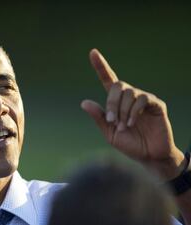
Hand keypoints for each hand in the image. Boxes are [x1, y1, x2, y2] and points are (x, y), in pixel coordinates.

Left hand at [81, 48, 184, 179]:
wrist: (149, 157)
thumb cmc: (130, 145)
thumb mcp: (109, 133)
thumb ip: (99, 118)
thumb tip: (83, 102)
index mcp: (117, 103)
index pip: (108, 80)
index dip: (100, 66)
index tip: (93, 52)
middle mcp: (130, 97)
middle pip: (117, 86)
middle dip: (111, 103)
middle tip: (111, 121)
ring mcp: (144, 100)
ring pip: (129, 93)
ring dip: (122, 111)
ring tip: (123, 126)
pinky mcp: (156, 105)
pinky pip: (142, 99)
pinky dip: (133, 111)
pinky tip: (132, 122)